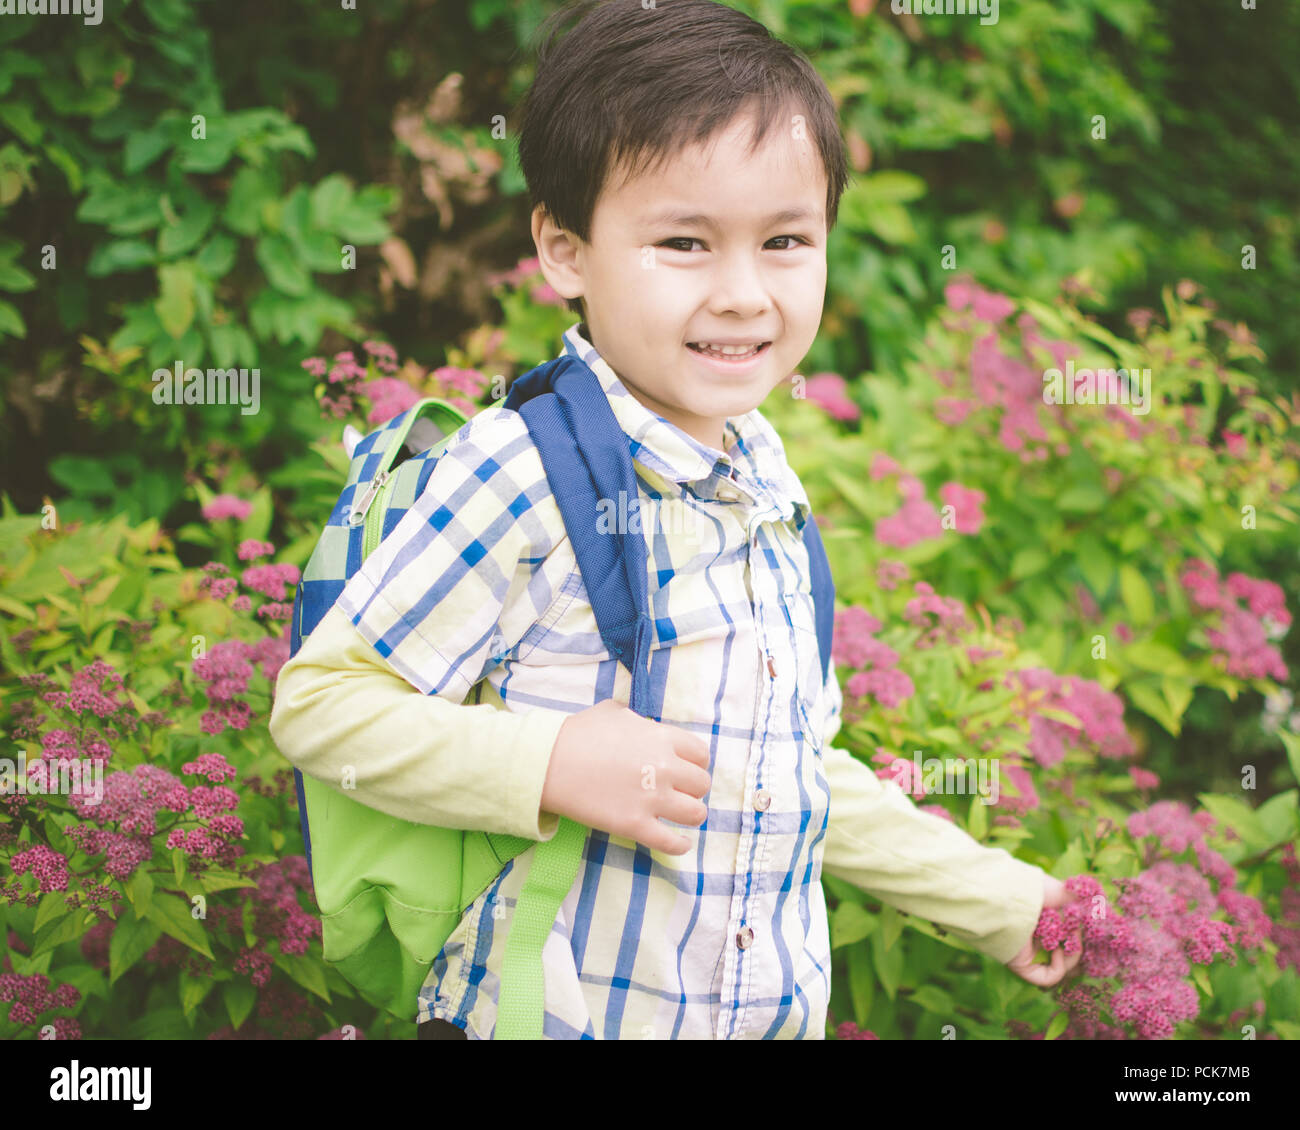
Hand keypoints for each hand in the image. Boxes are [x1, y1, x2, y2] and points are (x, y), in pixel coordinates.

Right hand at [540, 699, 711, 854]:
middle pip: (701, 784)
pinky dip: (680, 845)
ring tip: (681, 815)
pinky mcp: (634, 825)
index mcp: (661, 737)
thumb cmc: (576, 734)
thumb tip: (644, 725)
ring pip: (695, 813)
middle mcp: (664, 767)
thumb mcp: (613, 712)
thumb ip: (637, 719)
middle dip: (692, 789)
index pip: (701, 754)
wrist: (547, 762)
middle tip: (679, 792)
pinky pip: (671, 842)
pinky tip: (680, 843)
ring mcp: (651, 798)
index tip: (687, 770)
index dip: (696, 764)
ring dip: (691, 815)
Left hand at [1005, 874, 1082, 987]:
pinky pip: (1049, 977)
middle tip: (1079, 931)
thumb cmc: (1033, 889)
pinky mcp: (1024, 967)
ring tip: (1070, 935)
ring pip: (1062, 966)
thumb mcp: (1062, 891)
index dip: (1081, 935)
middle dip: (1079, 944)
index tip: (1089, 926)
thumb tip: (1099, 904)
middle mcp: (1036, 939)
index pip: (1068, 937)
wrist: (1008, 896)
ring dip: (1073, 952)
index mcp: (1043, 922)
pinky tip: (1056, 950)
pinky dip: (1060, 966)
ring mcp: (1030, 954)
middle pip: (1067, 953)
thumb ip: (1080, 899)